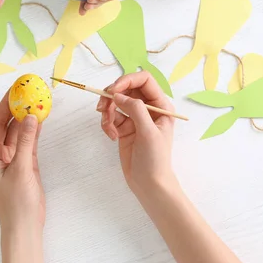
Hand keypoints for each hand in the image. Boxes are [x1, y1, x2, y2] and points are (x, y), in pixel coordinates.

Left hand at [0, 92, 44, 232]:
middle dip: (16, 108)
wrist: (24, 228)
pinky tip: (40, 119)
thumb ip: (25, 142)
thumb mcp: (22, 169)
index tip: (15, 89)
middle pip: (5, 125)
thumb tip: (31, 116)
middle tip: (28, 91)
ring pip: (17, 133)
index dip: (5, 104)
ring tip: (36, 100)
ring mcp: (10, 159)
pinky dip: (33, 132)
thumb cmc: (17, 202)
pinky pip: (26, 143)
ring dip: (26, 118)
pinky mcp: (23, 165)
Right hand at [96, 72, 174, 192]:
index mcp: (160, 105)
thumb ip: (135, 109)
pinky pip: (110, 117)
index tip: (113, 90)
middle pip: (125, 88)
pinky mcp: (123, 127)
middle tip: (102, 108)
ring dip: (107, 112)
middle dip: (111, 96)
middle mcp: (147, 108)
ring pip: (114, 102)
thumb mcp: (148, 132)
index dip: (127, 80)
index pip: (143, 80)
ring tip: (108, 127)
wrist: (148, 183)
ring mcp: (134, 117)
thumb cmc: (155, 159)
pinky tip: (111, 136)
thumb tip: (117, 95)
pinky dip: (106, 124)